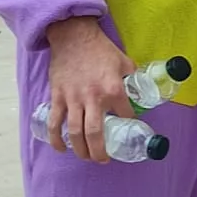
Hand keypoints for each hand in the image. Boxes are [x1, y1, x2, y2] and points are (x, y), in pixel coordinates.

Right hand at [45, 17, 135, 162]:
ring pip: (75, 132)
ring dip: (80, 149)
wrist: (74, 36)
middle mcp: (93, 98)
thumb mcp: (125, 62)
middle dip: (99, 152)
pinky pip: (55, 122)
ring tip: (86, 157)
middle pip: (95, 134)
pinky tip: (61, 148)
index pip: (125, 116)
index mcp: (114, 89)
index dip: (128, 125)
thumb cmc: (100, 49)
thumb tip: (141, 90)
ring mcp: (73, 99)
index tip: (127, 130)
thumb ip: (132, 78)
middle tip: (103, 160)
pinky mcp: (58, 96)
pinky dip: (56, 138)